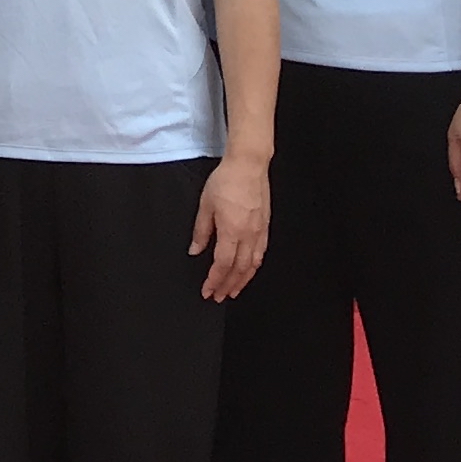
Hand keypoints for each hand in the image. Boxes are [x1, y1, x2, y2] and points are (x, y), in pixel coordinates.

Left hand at [192, 153, 270, 299]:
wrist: (249, 165)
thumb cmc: (226, 181)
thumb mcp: (205, 205)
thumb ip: (201, 231)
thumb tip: (195, 250)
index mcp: (232, 231)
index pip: (222, 265)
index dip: (214, 281)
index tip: (207, 291)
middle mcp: (248, 235)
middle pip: (239, 269)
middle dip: (227, 286)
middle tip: (218, 296)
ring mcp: (259, 231)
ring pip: (252, 264)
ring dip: (242, 280)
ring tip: (233, 290)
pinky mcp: (265, 226)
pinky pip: (261, 253)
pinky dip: (254, 266)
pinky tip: (248, 270)